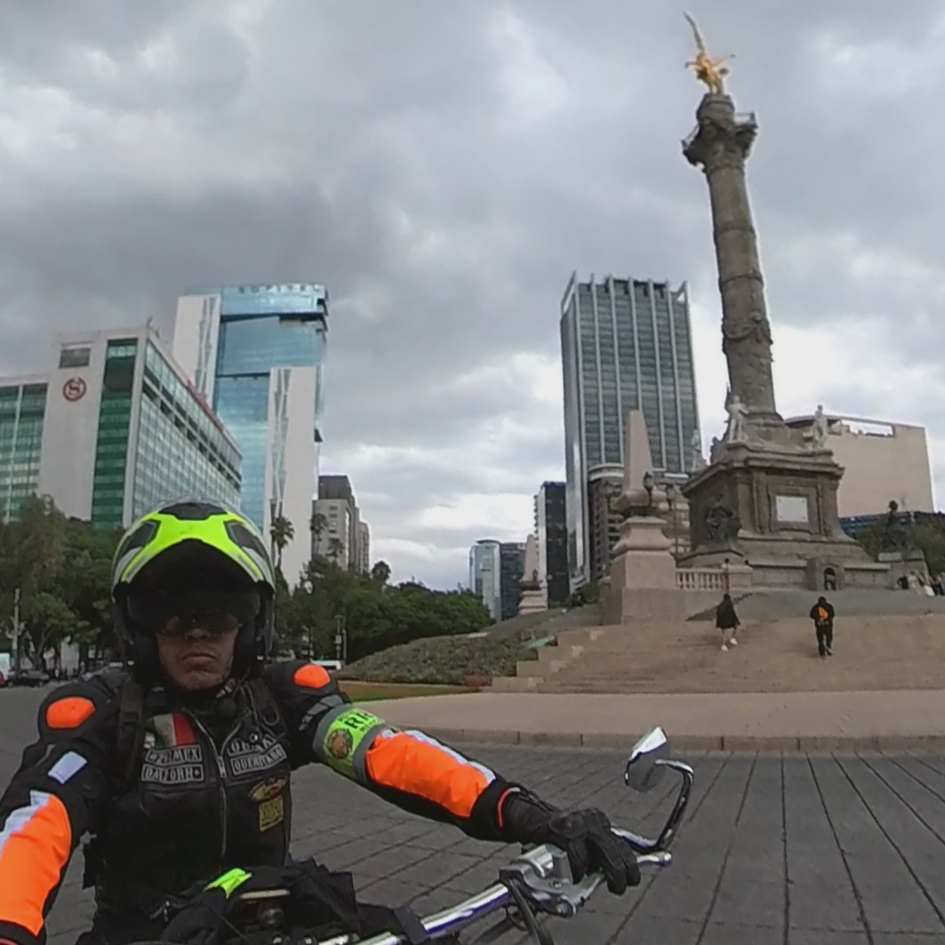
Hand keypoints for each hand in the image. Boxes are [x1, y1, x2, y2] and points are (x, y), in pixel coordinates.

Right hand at [502, 794, 640, 894]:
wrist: (535, 820)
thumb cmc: (561, 836)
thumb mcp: (585, 841)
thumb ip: (599, 856)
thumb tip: (612, 877)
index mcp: (601, 823)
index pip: (623, 845)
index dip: (631, 865)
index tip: (633, 878)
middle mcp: (593, 821)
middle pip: (615, 849)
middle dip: (619, 872)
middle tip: (618, 887)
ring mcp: (579, 825)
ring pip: (599, 853)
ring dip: (597, 873)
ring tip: (591, 881)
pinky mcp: (563, 832)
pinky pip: (577, 856)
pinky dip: (577, 870)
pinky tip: (574, 875)